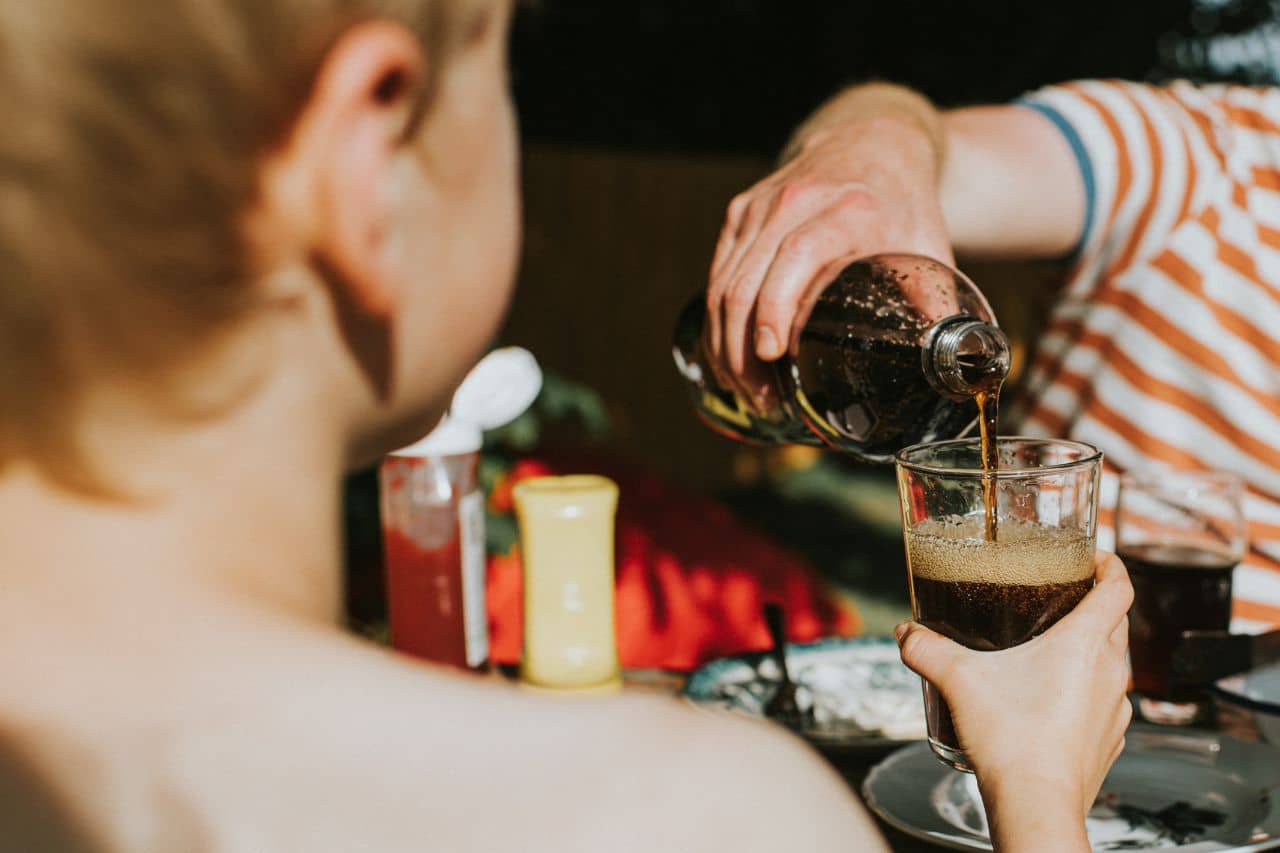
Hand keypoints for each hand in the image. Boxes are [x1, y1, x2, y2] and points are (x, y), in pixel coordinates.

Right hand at [706, 113, 952, 402]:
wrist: (872, 141)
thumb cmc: (903, 203)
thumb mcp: (929, 245)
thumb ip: (938, 303)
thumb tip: (953, 363)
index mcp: (846, 208)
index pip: (796, 254)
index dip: (777, 306)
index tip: (773, 353)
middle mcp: (794, 201)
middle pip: (747, 279)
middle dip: (744, 348)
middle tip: (761, 397)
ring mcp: (759, 205)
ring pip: (723, 282)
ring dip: (725, 344)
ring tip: (746, 389)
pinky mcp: (739, 213)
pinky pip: (716, 275)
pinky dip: (718, 321)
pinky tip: (729, 356)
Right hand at [896, 552, 1132, 850]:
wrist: (1036, 804)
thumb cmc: (1011, 740)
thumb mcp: (958, 681)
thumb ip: (927, 649)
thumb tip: (906, 633)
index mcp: (1084, 643)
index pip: (1119, 587)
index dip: (1111, 565)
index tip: (1093, 558)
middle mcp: (1110, 672)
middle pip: (1117, 622)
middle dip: (1093, 605)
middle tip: (1060, 598)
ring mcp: (1115, 710)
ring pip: (1111, 664)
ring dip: (1089, 652)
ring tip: (1049, 653)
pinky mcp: (1110, 741)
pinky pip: (1105, 704)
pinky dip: (1086, 693)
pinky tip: (1051, 703)